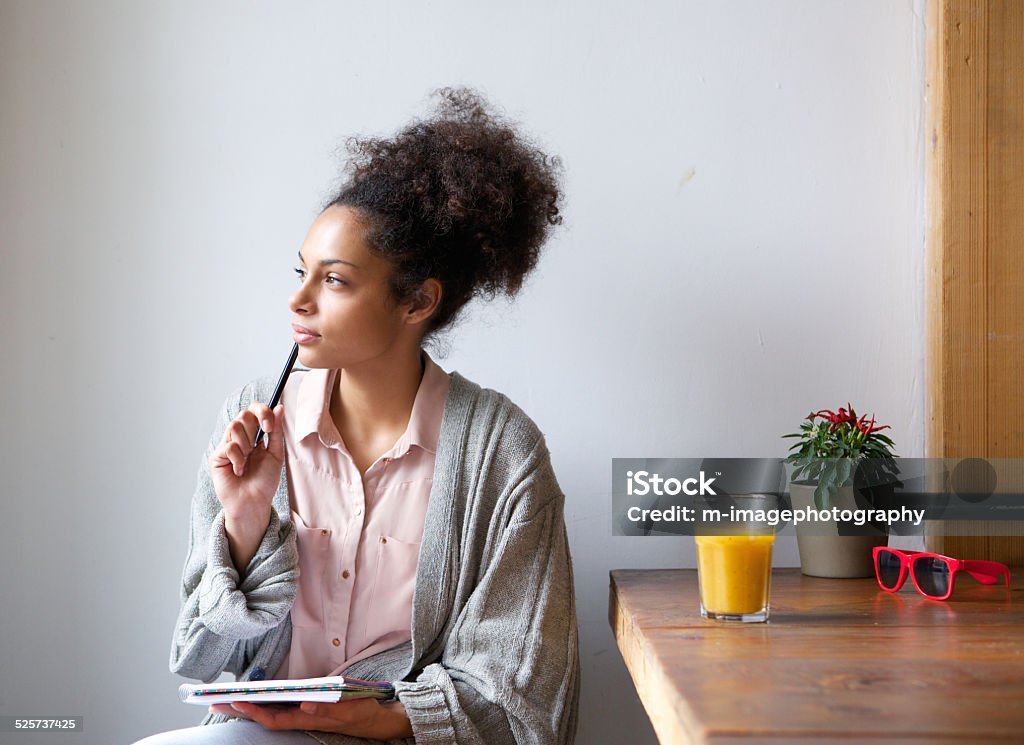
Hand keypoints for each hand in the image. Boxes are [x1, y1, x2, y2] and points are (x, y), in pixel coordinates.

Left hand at [208, 697, 413, 738]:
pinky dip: (263, 702)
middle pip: (264, 715)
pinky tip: (253, 696)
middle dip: (240, 709)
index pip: (274, 718)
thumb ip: (328, 709)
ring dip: (248, 705)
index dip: (254, 711)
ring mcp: (301, 714)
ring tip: (226, 697)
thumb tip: (305, 704)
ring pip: (269, 711)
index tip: (237, 701)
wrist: (373, 719)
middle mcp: (299, 717)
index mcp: (307, 719)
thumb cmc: (360, 712)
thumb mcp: (349, 709)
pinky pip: (278, 707)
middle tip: (214, 700)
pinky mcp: (305, 708)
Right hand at [209, 402, 284, 526]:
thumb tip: (279, 407)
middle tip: (258, 446)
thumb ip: (276, 431)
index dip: (262, 411)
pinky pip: (229, 446)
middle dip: (254, 428)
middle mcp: (239, 437)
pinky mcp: (216, 457)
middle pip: (243, 414)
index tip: (269, 426)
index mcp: (254, 434)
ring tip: (248, 461)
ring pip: (234, 426)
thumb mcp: (276, 453)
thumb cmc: (264, 481)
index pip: (253, 410)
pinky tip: (239, 471)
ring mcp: (226, 445)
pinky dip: (238, 459)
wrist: (254, 502)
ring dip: (246, 445)